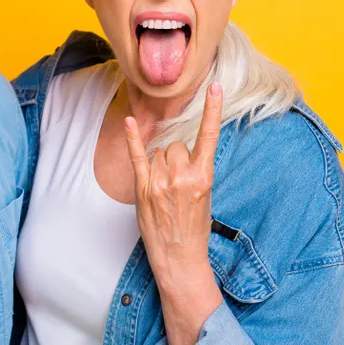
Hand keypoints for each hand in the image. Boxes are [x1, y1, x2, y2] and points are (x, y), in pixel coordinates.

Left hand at [125, 83, 223, 344]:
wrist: (179, 257)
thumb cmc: (194, 227)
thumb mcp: (205, 196)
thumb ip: (194, 170)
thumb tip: (180, 150)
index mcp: (203, 176)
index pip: (208, 136)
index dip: (212, 110)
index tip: (214, 87)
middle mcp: (182, 175)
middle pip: (176, 145)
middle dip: (176, 158)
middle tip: (177, 184)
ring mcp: (160, 181)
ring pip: (159, 152)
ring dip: (160, 164)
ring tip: (164, 190)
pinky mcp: (143, 188)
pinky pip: (137, 156)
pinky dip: (132, 138)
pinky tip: (129, 122)